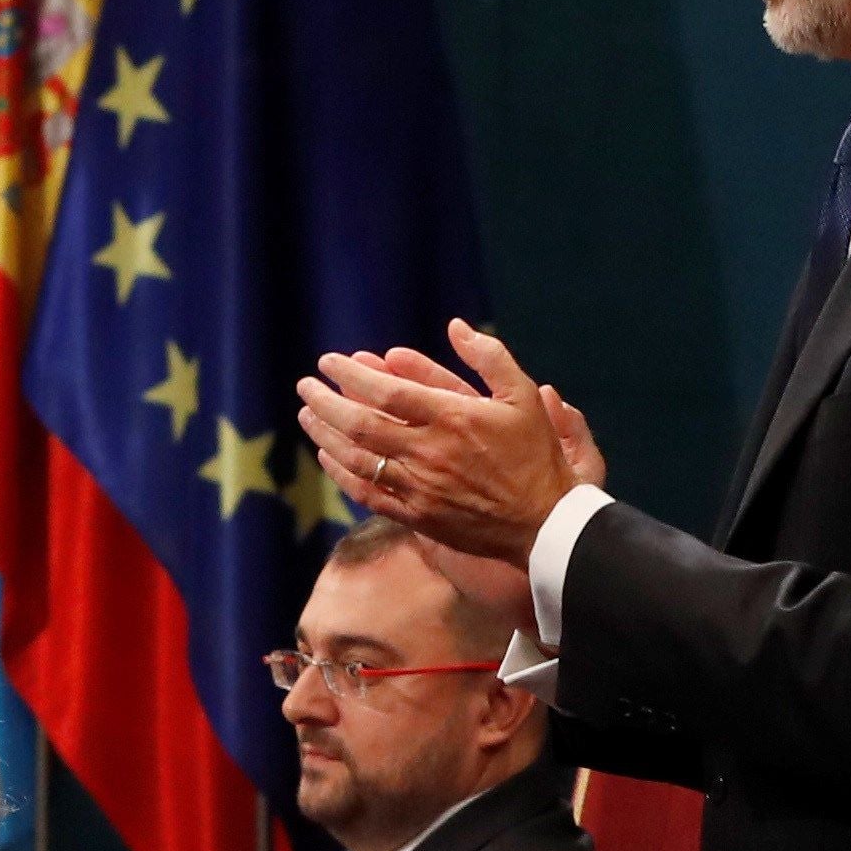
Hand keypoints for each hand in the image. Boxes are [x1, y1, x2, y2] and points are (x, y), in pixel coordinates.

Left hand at [295, 321, 586, 569]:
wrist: (544, 523)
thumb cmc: (537, 456)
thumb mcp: (523, 397)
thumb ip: (490, 357)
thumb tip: (456, 327)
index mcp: (454, 418)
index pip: (386, 391)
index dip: (351, 375)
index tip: (329, 362)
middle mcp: (430, 452)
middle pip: (361, 424)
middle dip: (325, 402)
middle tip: (305, 386)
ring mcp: (420, 487)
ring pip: (357, 459)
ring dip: (325, 435)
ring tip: (307, 415)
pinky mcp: (417, 516)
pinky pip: (368, 493)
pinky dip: (342, 473)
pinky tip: (329, 456)